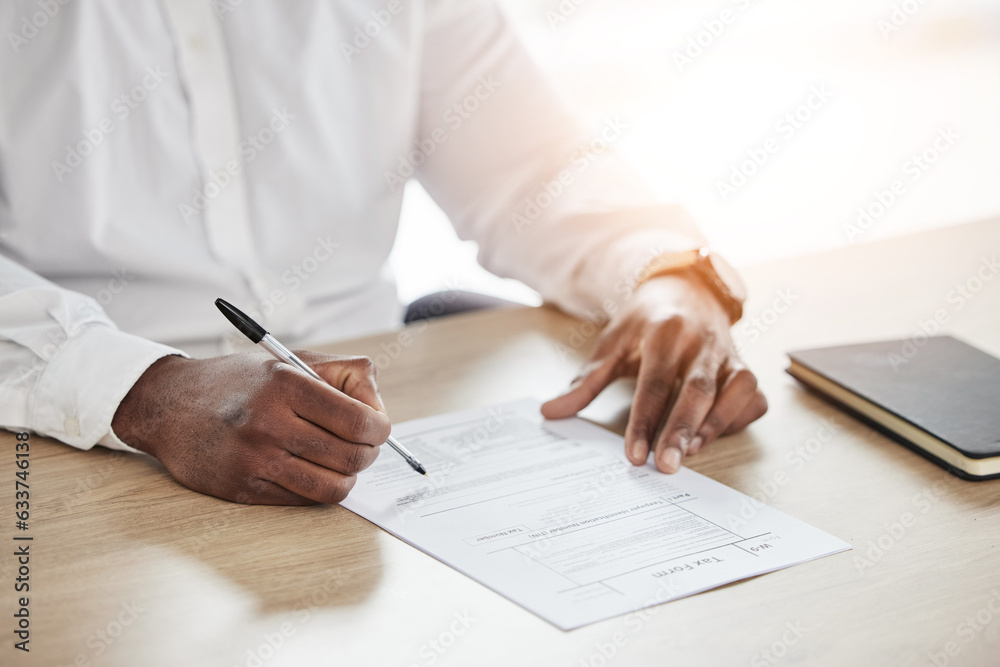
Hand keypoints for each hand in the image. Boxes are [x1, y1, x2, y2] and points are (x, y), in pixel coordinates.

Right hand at [111, 352, 390, 504]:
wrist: (168, 405)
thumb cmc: (239, 382)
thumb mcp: (290, 360)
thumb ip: (344, 375)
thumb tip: (379, 411)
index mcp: (286, 385)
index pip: (360, 422)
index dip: (380, 429)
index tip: (376, 428)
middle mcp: (269, 424)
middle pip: (352, 458)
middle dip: (366, 454)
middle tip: (360, 446)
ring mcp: (254, 461)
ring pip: (333, 488)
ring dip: (346, 477)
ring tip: (337, 460)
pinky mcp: (242, 490)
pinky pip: (303, 500)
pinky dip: (315, 487)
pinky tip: (306, 469)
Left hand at [541, 272, 766, 472]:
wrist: (685, 289)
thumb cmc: (646, 322)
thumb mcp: (612, 343)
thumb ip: (585, 381)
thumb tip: (549, 412)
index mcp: (665, 332)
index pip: (654, 383)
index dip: (644, 422)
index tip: (634, 456)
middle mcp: (702, 341)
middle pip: (697, 390)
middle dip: (682, 430)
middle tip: (667, 466)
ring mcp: (729, 353)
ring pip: (735, 390)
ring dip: (716, 424)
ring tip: (692, 452)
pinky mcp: (745, 366)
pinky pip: (752, 396)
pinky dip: (739, 418)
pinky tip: (716, 435)